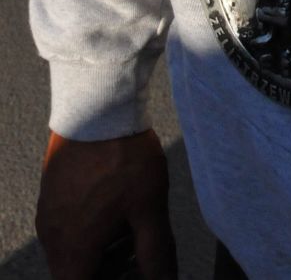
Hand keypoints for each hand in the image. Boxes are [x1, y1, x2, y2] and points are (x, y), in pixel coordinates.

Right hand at [36, 129, 176, 279]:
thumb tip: (164, 278)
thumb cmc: (122, 156)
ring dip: (102, 248)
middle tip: (138, 251)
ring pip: (73, 248)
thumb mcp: (149, 208)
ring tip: (132, 225)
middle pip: (78, 272)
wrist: (97, 106)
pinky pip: (68, 224)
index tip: (134, 271)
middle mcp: (53, 237)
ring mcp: (48, 213)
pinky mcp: (51, 192)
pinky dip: (91, 226)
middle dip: (109, 269)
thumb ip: (156, 252)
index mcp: (73, 250)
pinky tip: (116, 204)